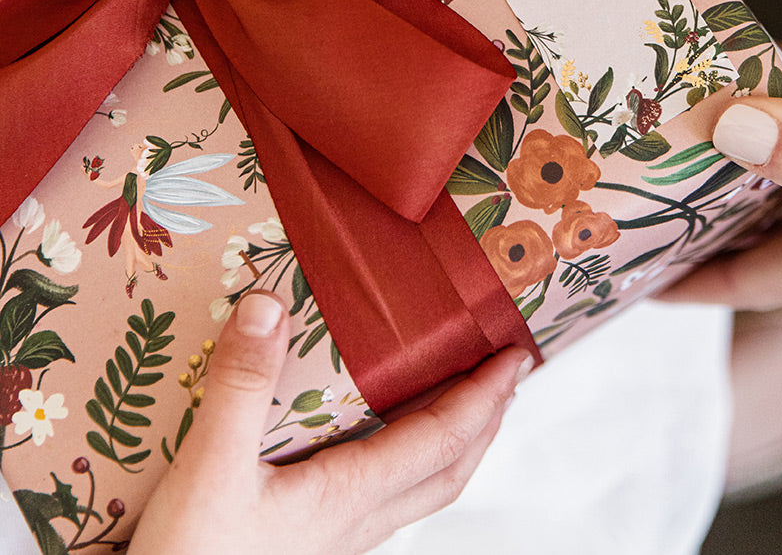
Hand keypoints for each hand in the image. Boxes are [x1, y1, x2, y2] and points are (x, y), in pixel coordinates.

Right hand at [128, 292, 530, 554]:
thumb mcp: (209, 466)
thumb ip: (242, 385)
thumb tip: (269, 307)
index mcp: (349, 494)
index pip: (441, 438)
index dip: (484, 396)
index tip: (516, 358)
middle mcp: (356, 519)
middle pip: (448, 470)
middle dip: (486, 420)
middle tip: (507, 376)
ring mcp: (336, 537)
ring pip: (420, 487)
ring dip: (453, 443)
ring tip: (461, 402)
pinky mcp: (311, 543)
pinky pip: (384, 497)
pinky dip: (408, 462)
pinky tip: (380, 445)